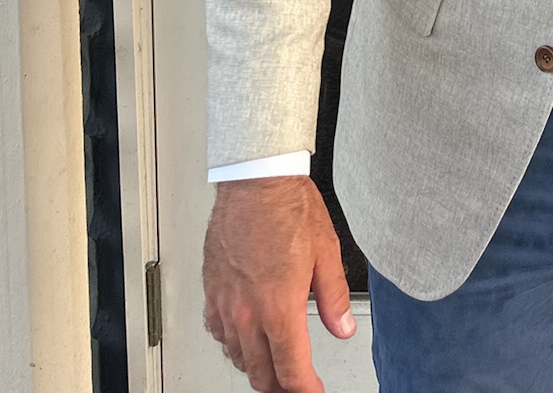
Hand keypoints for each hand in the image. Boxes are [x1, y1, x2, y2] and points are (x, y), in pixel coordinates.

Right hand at [203, 177, 354, 392]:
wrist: (254, 181)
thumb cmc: (289, 208)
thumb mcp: (327, 252)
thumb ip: (335, 297)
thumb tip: (341, 328)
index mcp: (279, 307)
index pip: (291, 368)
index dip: (304, 389)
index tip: (313, 392)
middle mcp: (248, 312)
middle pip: (261, 372)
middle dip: (280, 386)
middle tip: (295, 385)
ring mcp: (225, 303)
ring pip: (237, 356)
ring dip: (256, 368)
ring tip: (272, 368)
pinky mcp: (211, 291)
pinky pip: (218, 333)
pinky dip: (233, 344)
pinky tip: (242, 339)